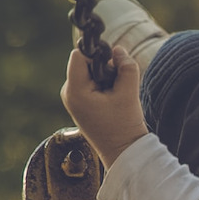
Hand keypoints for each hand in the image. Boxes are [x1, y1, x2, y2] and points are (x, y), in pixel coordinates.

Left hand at [61, 47, 148, 168]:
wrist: (122, 149)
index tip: (113, 61)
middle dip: (104, 66)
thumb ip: (126, 66)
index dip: (96, 52)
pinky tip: (113, 99)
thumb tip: (118, 49)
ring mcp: (72, 97)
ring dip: (106, 76)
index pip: (79, 56)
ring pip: (89, 71)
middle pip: (84, 63)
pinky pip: (90, 82)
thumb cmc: (124, 124)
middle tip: (118, 84)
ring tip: (116, 95)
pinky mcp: (80, 101)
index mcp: (75, 91)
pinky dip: (104, 84)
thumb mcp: (129, 92)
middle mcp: (69, 92)